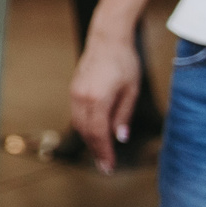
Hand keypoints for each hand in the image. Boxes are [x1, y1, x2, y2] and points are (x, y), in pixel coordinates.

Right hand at [69, 29, 143, 173]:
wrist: (107, 39)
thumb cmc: (124, 62)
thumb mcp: (131, 90)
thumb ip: (123, 115)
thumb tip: (119, 137)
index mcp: (98, 99)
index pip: (99, 134)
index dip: (104, 152)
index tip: (109, 167)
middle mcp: (81, 98)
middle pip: (86, 132)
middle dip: (95, 150)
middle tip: (105, 166)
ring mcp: (75, 93)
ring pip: (79, 124)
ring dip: (89, 140)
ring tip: (100, 153)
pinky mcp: (74, 89)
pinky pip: (77, 114)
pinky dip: (85, 127)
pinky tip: (95, 133)